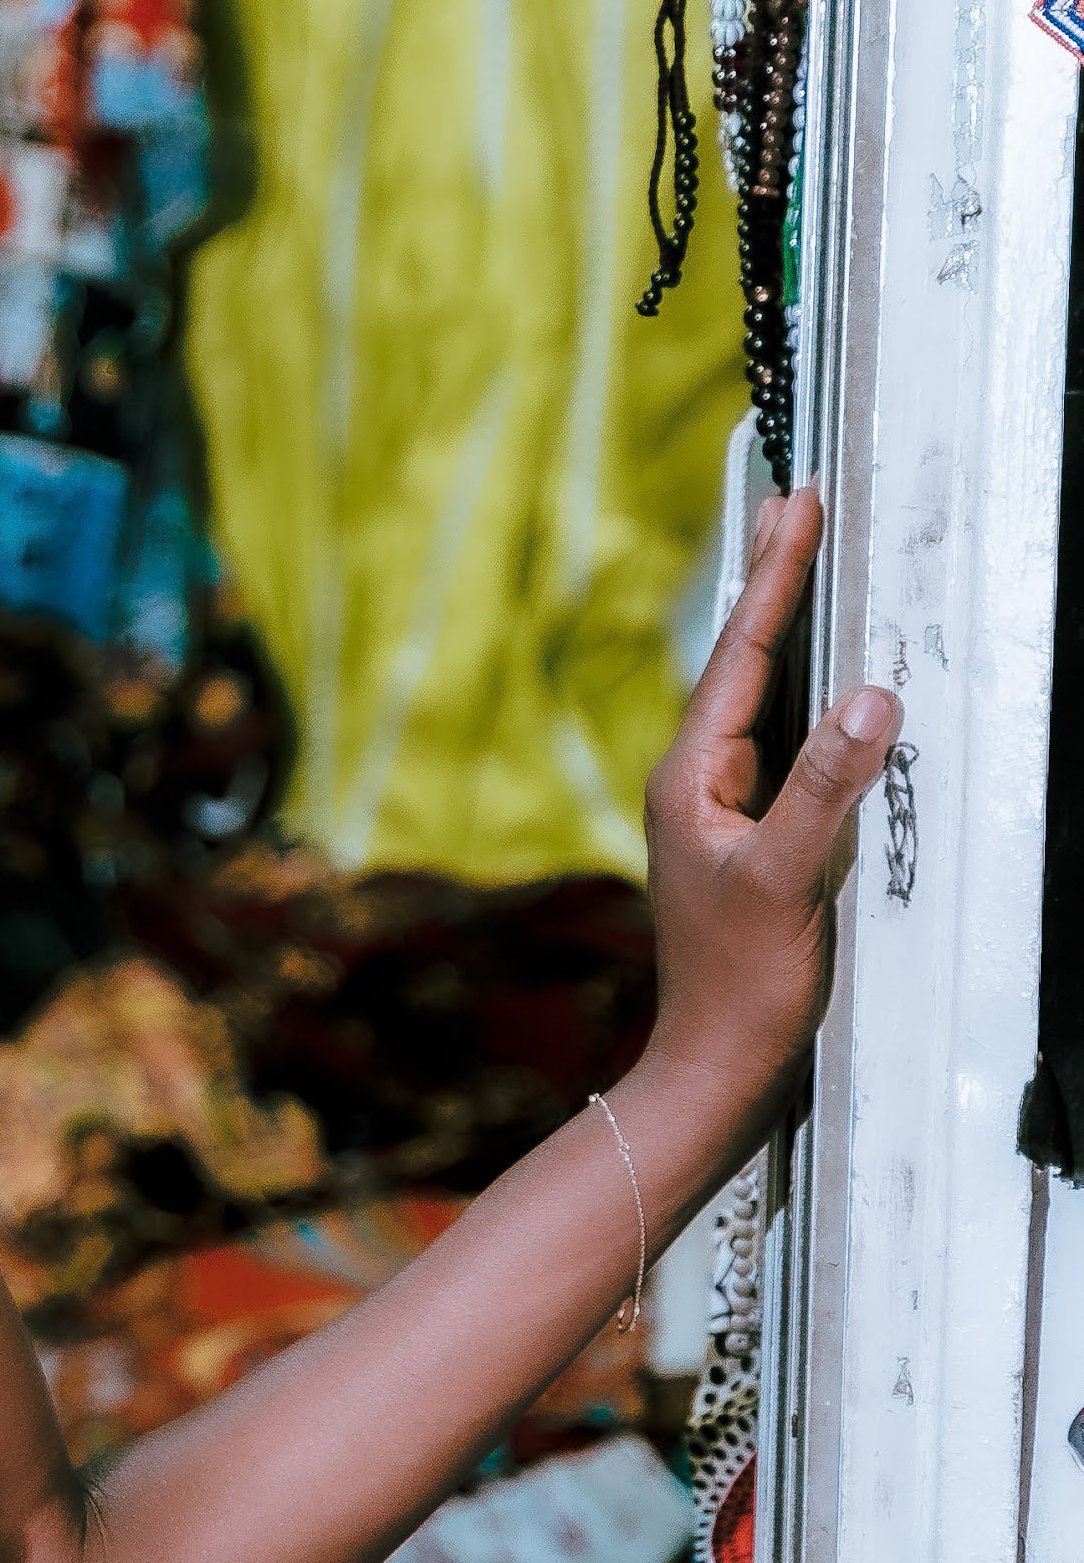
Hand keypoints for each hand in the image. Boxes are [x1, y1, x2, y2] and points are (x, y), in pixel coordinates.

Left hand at [639, 482, 896, 1149]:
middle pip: (742, 659)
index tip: (795, 507)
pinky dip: (799, 690)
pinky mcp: (746, 834)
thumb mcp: (788, 877)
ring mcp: (718, 806)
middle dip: (770, 580)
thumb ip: (827, 788)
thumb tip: (870, 699)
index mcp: (691, 776)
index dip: (773, 577)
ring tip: (796, 557)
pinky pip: (777, 738)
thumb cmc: (744, 979)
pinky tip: (816, 677)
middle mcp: (696, 780)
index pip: (742, 656)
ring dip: (781, 626)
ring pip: (759, 696)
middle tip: (790, 502)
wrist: (717, 1060)